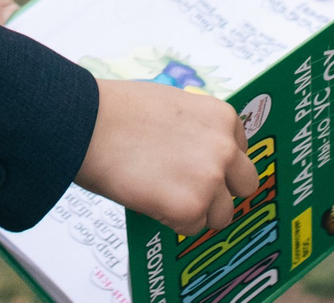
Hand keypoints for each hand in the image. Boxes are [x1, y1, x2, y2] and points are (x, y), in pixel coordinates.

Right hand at [75, 79, 261, 236]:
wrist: (87, 122)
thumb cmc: (118, 111)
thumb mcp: (173, 105)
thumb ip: (196, 129)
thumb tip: (196, 154)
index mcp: (223, 117)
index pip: (241, 152)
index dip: (221, 164)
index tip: (201, 169)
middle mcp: (225, 148)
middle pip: (246, 185)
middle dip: (222, 191)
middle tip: (191, 191)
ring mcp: (211, 179)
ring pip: (222, 215)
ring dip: (197, 211)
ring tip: (163, 195)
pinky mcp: (190, 207)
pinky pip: (192, 228)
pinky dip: (172, 222)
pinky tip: (149, 199)